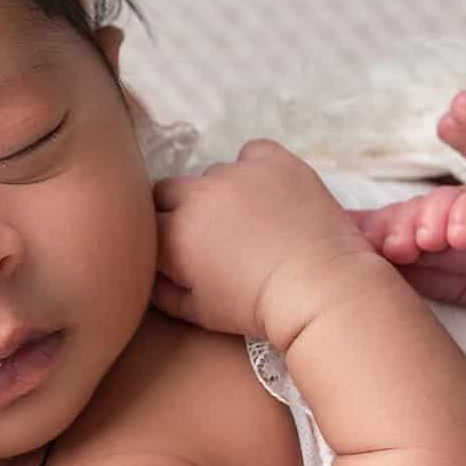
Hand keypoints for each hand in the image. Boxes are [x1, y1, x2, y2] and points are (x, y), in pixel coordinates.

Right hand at [151, 139, 382, 343]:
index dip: (158, 239)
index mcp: (174, 234)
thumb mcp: (198, 313)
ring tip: (247, 221)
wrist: (321, 291)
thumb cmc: (257, 309)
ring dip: (218, 194)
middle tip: (206, 236)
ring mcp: (238, 173)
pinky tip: (268, 193)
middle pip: (167, 191)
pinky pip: (252, 152)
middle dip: (178, 212)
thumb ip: (161, 292)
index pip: (144, 224)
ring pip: (211, 175)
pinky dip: (255, 168)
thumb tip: (150, 273)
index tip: (175, 254)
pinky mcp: (276, 161)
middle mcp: (199, 194)